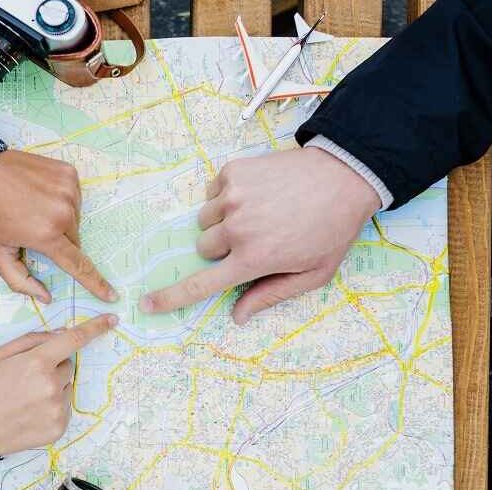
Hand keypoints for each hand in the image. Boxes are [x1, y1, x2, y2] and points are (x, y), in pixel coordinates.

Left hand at [0, 150, 116, 303]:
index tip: (112, 295)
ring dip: (60, 221)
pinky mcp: (68, 173)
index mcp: (46, 235)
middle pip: (74, 240)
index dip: (96, 283)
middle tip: (31, 230)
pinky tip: (39, 194)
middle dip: (58, 242)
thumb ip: (21, 281)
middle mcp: (63, 212)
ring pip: (75, 219)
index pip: (78, 265)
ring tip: (32, 208)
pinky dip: (61, 200)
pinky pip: (73, 197)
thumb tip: (46, 297)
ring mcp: (68, 189)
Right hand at [0, 314, 117, 455]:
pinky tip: (27, 412)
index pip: (74, 340)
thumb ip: (32, 341)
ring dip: (52, 387)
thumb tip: (60, 334)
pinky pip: (62, 408)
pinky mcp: (57, 429)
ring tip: (23, 397)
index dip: (95, 327)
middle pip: (67, 365)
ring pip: (65, 387)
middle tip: (24, 377)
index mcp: (37, 363)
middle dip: (52, 366)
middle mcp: (52, 386)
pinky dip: (50, 407)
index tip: (112, 320)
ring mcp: (56, 410)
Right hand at [139, 147, 380, 324]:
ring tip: (256, 213)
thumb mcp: (312, 274)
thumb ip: (270, 295)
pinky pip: (212, 192)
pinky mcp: (233, 172)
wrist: (345, 175)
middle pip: (204, 247)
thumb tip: (238, 315)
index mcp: (254, 259)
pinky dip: (226, 196)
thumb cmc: (331, 230)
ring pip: (205, 220)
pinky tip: (256, 194)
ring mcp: (232, 198)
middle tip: (254, 238)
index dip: (170, 297)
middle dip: (221, 248)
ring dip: (222, 221)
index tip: (146, 304)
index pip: (201, 285)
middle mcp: (237, 229)